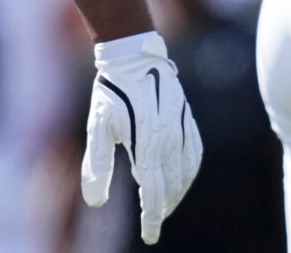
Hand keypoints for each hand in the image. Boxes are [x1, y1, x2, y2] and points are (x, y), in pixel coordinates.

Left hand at [82, 31, 202, 244]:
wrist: (134, 55)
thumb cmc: (111, 91)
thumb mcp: (97, 126)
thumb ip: (97, 165)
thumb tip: (95, 202)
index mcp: (147, 145)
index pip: (153, 193)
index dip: (151, 218)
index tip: (149, 237)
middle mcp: (169, 141)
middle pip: (172, 187)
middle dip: (163, 208)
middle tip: (153, 221)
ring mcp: (182, 130)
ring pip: (187, 173)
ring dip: (177, 193)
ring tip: (165, 204)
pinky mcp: (188, 120)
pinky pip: (195, 154)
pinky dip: (190, 172)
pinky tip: (182, 177)